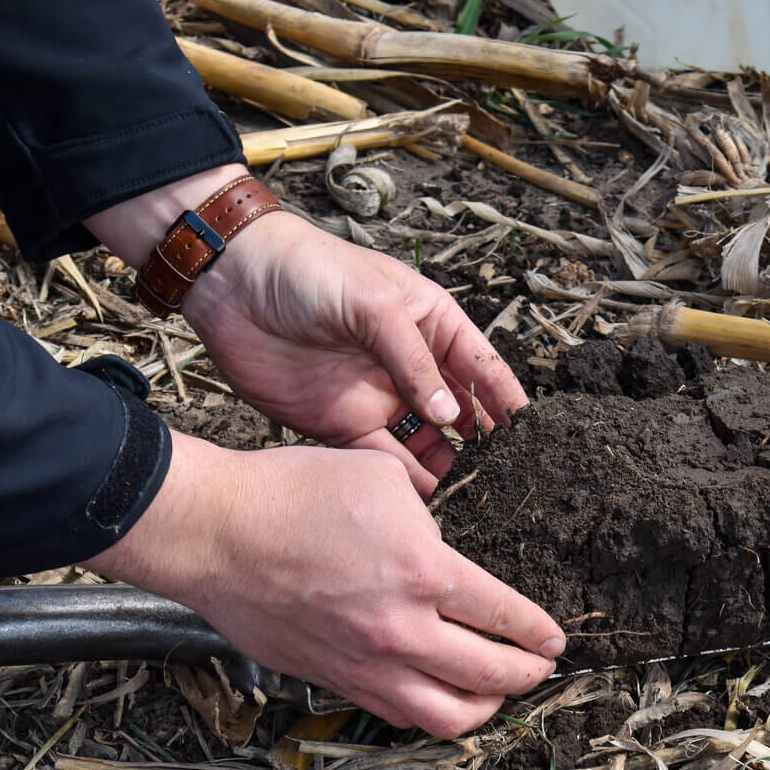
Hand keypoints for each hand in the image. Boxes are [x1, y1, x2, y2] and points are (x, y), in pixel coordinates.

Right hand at [84, 433, 563, 737]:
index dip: (540, 633)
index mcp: (424, 573)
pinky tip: (438, 695)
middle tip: (539, 667)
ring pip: (448, 716)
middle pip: (491, 677)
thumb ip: (428, 519)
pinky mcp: (332, 679)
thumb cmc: (290, 492)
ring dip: (483, 708)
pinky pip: (397, 714)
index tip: (555, 639)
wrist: (215, 531)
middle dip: (528, 675)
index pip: (506, 617)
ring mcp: (365, 664)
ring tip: (495, 692)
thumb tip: (445, 547)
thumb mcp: (381, 479)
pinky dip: (430, 712)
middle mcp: (402, 631)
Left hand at [87, 165, 526, 495]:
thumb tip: (451, 414)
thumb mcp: (374, 304)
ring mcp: (377, 397)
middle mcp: (410, 366)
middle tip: (506, 479)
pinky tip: (420, 499)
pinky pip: (379, 458)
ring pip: (423, 443)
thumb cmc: (310, 271)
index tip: (534, 435)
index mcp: (431, 325)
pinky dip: (400, 479)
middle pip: (458, 414)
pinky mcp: (339, 423)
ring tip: (469, 499)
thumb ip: (414, 361)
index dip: (507, 400)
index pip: (482, 368)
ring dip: (444, 468)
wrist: (234, 283)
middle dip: (482, 445)